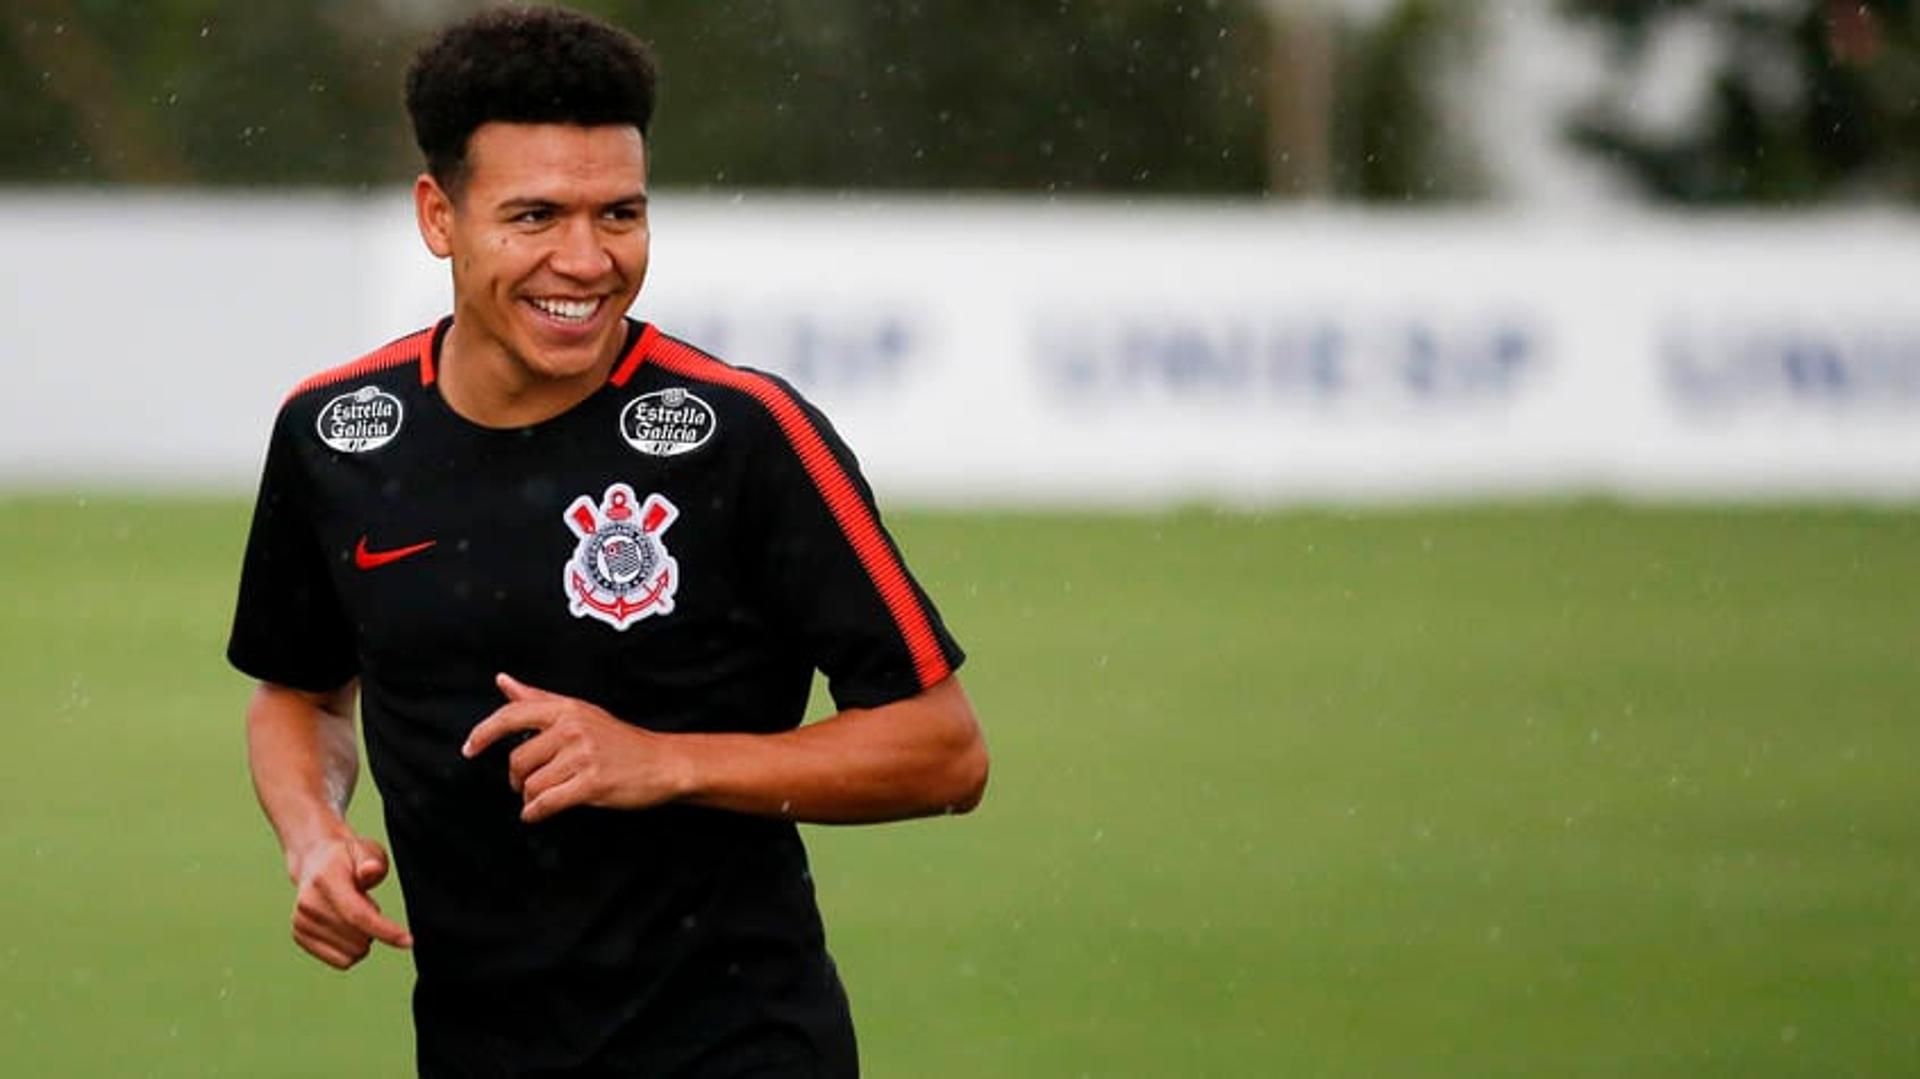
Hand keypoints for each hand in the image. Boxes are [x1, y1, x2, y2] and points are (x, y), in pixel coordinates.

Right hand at [287, 834, 411, 969]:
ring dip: (364, 939)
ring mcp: (301, 922)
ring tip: (355, 913)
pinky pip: (341, 961)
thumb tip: (371, 870)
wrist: (315, 861)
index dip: (385, 931)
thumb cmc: (346, 857)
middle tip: (367, 904)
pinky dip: (352, 950)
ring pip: (351, 954)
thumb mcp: (365, 850)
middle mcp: (308, 904)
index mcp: (325, 881)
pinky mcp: (300, 936)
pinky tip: (347, 928)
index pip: (357, 915)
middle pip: (358, 939)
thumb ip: (371, 861)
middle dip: (376, 929)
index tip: (409, 941)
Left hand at [463, 673, 691, 822]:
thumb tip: (503, 680)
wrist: (662, 762)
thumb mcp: (580, 711)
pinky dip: (535, 813)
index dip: (483, 734)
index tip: (469, 749)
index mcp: (566, 709)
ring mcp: (583, 756)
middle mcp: (572, 728)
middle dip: (517, 779)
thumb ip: (537, 697)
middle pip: (518, 760)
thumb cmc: (618, 739)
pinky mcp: (592, 783)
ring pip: (532, 785)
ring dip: (530, 797)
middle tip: (527, 784)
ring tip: (544, 796)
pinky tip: (537, 814)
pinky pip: (547, 803)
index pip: (512, 716)